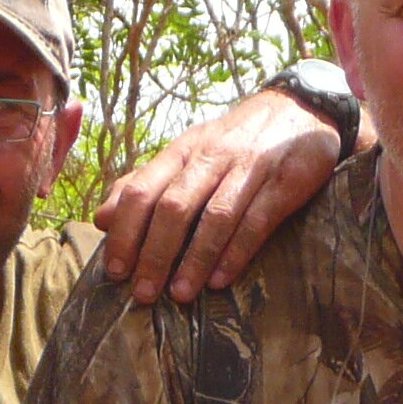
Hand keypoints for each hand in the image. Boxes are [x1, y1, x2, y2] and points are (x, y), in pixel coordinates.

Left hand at [95, 89, 342, 304]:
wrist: (300, 109)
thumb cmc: (234, 142)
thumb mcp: (187, 155)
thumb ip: (145, 184)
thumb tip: (102, 218)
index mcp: (182, 152)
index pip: (142, 191)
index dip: (126, 233)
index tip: (116, 271)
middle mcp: (212, 157)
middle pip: (173, 207)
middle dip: (154, 253)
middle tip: (143, 293)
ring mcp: (249, 168)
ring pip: (214, 217)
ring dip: (194, 260)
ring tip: (179, 294)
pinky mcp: (285, 182)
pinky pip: (256, 222)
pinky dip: (235, 253)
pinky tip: (220, 281)